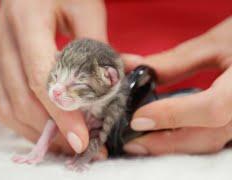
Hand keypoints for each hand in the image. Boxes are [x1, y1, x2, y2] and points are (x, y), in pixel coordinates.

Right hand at [0, 0, 106, 153]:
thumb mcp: (85, 6)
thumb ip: (99, 43)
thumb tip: (119, 78)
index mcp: (27, 19)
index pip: (42, 76)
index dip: (62, 112)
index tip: (82, 139)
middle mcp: (3, 39)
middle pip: (23, 98)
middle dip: (52, 130)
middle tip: (81, 146)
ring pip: (9, 107)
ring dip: (38, 132)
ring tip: (66, 144)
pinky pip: (3, 104)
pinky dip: (24, 123)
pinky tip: (46, 130)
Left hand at [122, 17, 231, 154]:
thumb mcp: (218, 42)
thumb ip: (176, 61)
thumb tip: (135, 69)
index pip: (212, 108)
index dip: (172, 115)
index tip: (138, 119)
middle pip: (209, 137)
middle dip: (166, 143)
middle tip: (132, 142)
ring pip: (211, 143)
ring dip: (174, 146)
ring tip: (143, 142)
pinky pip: (214, 140)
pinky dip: (187, 141)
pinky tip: (165, 136)